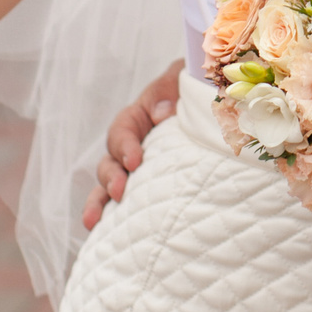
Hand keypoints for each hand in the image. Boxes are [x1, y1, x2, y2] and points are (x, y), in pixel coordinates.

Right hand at [84, 59, 185, 230]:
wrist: (219, 104)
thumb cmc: (199, 86)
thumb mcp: (185, 77)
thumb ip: (170, 88)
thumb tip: (160, 114)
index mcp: (140, 116)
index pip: (123, 129)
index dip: (125, 145)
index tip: (135, 161)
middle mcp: (133, 144)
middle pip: (110, 161)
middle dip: (110, 178)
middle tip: (119, 191)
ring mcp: (137, 169)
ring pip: (109, 185)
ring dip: (100, 202)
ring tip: (93, 221)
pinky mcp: (146, 187)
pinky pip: (125, 203)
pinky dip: (112, 218)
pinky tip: (103, 234)